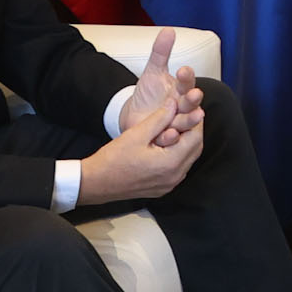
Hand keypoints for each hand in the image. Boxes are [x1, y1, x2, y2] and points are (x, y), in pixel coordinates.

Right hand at [80, 94, 204, 204]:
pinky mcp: (163, 188)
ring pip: (188, 159)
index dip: (196, 121)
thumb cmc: (112, 161)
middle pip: (194, 149)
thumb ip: (159, 118)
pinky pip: (179, 168)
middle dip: (193, 131)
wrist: (95, 183)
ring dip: (186, 143)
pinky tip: (170, 143)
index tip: (193, 108)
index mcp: (170, 163)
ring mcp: (169, 184)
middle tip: (187, 115)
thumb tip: (174, 104)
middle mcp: (174, 177)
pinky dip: (179, 154)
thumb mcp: (137, 134)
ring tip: (179, 126)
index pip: (195, 138)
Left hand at [118, 26, 203, 139]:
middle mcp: (183, 107)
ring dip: (187, 120)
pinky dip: (170, 137)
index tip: (184, 69)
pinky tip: (169, 134)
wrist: (134, 116)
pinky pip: (172, 140)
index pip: (187, 82)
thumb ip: (161, 52)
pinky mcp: (168, 137)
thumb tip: (168, 30)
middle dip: (193, 100)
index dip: (187, 77)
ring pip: (185, 123)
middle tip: (194, 94)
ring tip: (188, 116)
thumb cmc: (148, 94)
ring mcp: (176, 123)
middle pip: (191, 104)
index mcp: (181, 91)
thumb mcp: (152, 72)